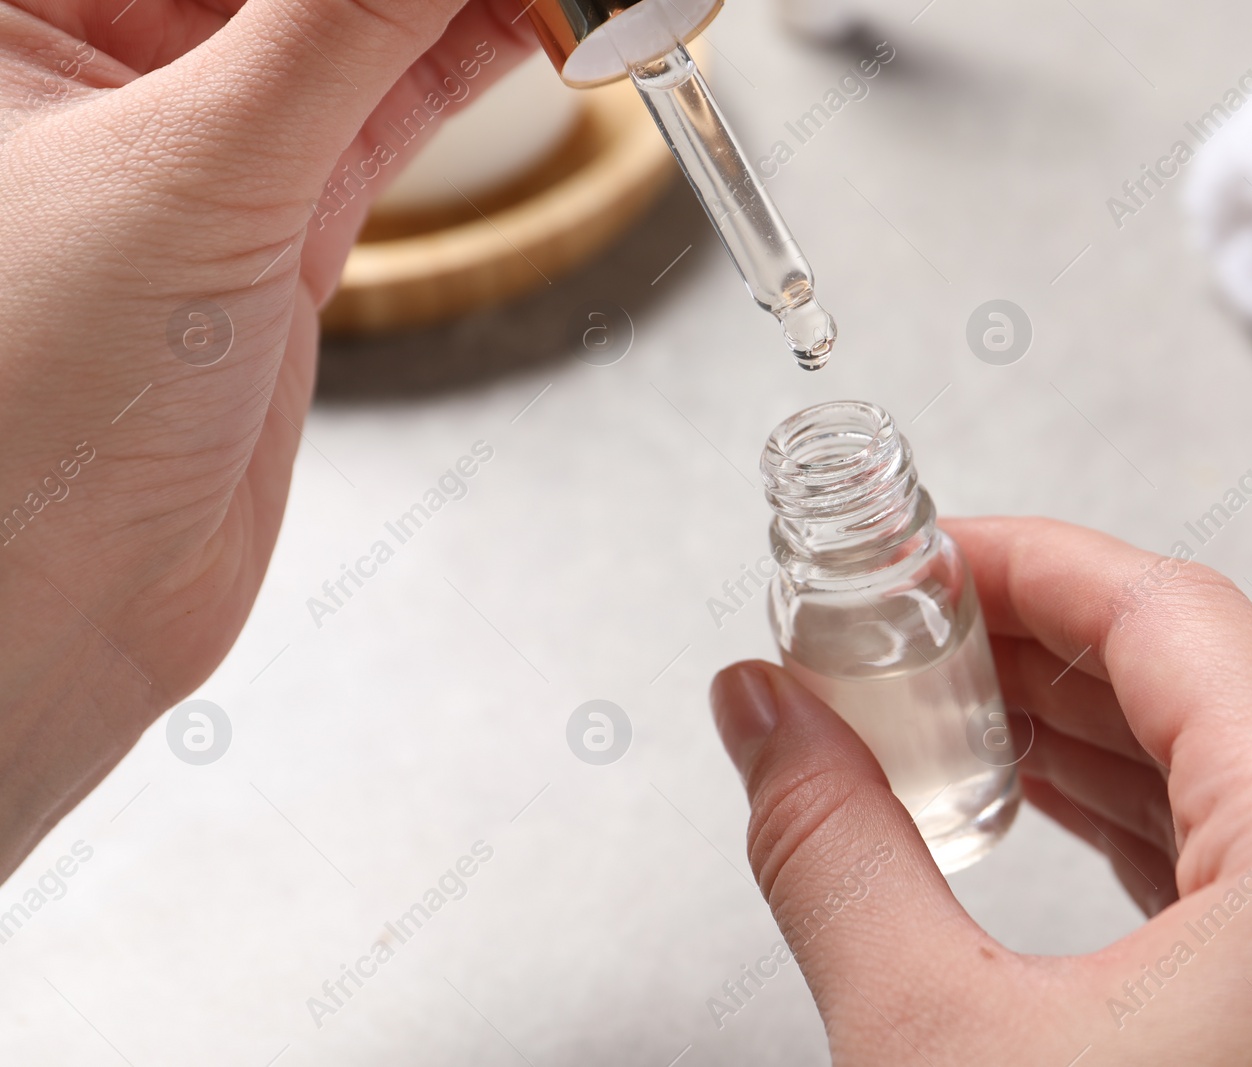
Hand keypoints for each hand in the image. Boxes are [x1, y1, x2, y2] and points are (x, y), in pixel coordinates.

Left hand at [0, 0, 540, 875]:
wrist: (54, 605)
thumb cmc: (24, 407)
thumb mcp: (195, 166)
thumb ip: (335, 26)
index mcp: (12, 5)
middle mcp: (97, 56)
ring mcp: (196, 142)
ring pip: (348, 32)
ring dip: (462, 5)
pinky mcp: (274, 222)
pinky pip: (382, 112)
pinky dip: (464, 70)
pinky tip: (534, 31)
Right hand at [710, 517, 1251, 1064]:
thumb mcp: (933, 1046)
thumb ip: (832, 844)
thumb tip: (759, 717)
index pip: (1172, 618)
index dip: (1025, 561)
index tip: (922, 549)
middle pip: (1207, 684)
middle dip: (1033, 645)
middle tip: (902, 626)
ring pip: (1234, 772)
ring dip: (1082, 728)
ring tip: (942, 704)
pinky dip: (1138, 815)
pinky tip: (1036, 798)